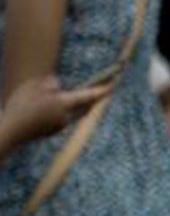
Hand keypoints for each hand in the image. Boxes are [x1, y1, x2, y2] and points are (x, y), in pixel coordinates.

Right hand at [0, 73, 115, 156]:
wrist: (10, 132)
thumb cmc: (19, 106)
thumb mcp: (31, 87)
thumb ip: (48, 83)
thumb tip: (59, 87)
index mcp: (62, 103)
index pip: (88, 96)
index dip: (102, 90)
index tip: (114, 85)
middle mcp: (66, 116)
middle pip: (86, 106)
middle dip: (94, 98)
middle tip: (104, 89)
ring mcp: (62, 126)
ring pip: (75, 113)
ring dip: (79, 105)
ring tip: (85, 97)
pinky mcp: (55, 132)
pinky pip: (64, 118)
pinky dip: (65, 112)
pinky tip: (62, 108)